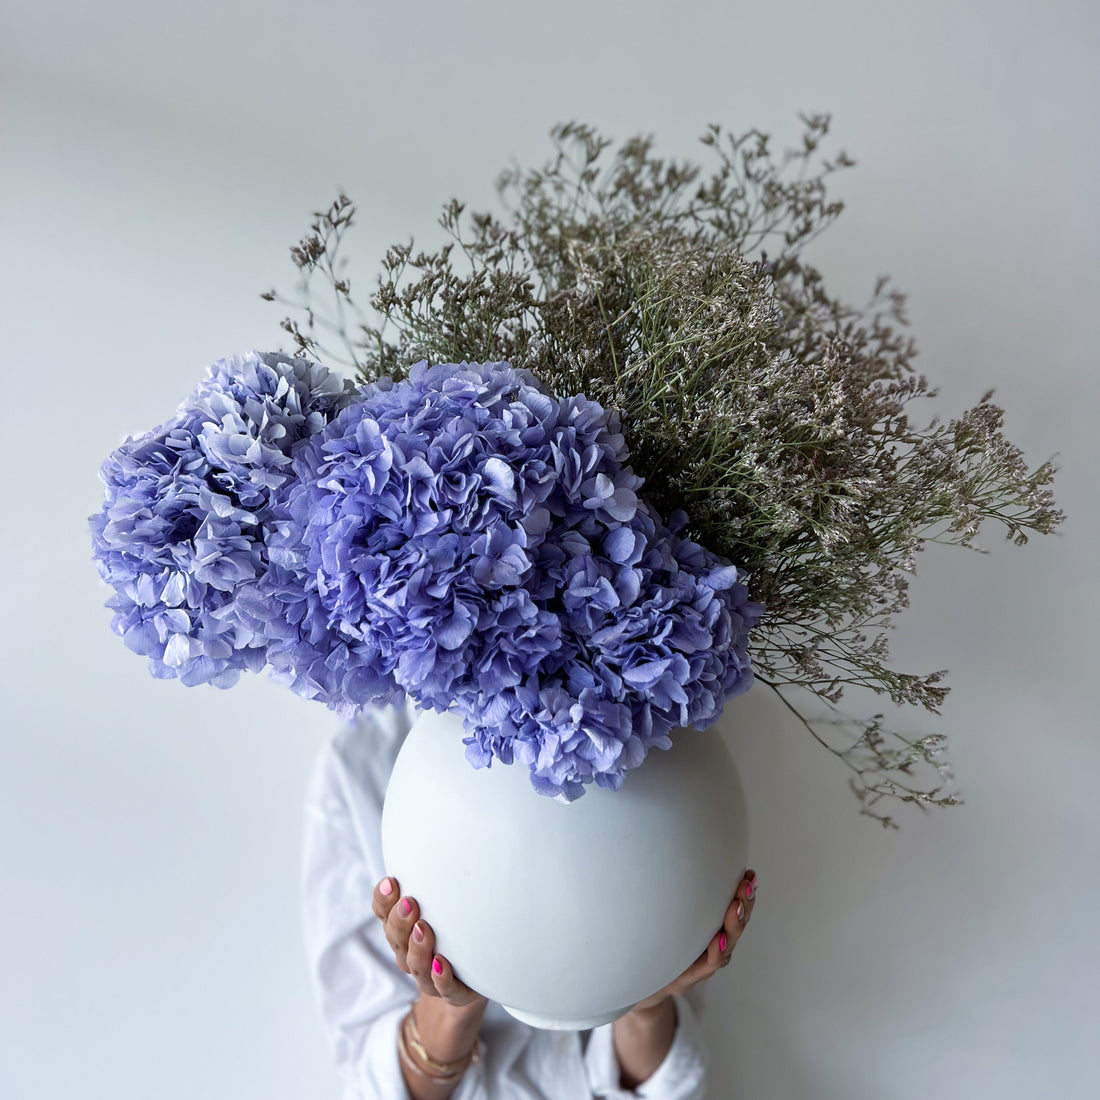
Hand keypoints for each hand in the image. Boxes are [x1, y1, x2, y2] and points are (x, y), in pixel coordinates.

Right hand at [371, 876, 487, 1010]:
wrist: (476, 978)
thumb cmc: (454, 932)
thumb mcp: (441, 903)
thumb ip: (432, 882)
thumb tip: (435, 843)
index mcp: (402, 932)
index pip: (384, 915)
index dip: (383, 901)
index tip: (391, 882)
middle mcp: (410, 954)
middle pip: (396, 939)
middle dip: (400, 921)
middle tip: (409, 902)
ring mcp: (429, 975)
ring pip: (415, 964)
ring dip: (418, 946)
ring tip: (424, 927)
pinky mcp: (453, 992)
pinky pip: (444, 989)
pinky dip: (440, 977)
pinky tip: (441, 962)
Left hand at [630, 869, 757, 1012]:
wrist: (639, 983)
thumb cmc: (657, 946)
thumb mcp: (669, 918)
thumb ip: (677, 895)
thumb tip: (677, 858)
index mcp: (711, 931)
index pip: (734, 911)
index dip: (745, 895)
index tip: (750, 875)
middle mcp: (712, 948)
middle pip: (735, 926)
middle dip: (744, 904)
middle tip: (747, 885)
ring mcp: (702, 964)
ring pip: (726, 944)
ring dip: (734, 923)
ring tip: (737, 904)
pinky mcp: (688, 978)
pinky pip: (708, 965)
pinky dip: (716, 952)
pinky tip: (719, 938)